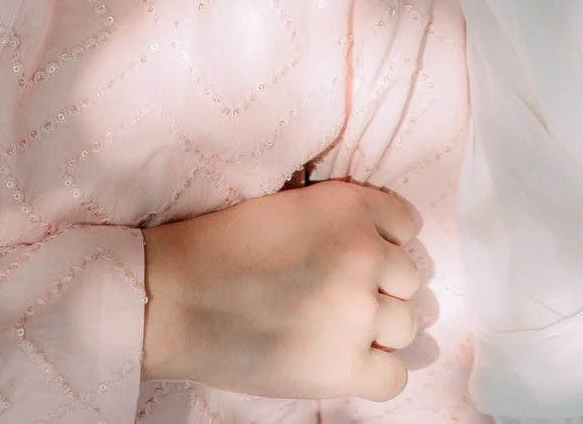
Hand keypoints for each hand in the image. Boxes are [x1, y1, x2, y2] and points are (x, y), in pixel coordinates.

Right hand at [141, 180, 425, 399]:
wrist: (174, 298)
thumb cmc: (217, 250)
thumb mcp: (289, 207)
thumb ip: (340, 221)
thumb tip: (380, 250)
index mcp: (350, 207)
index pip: (405, 227)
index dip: (381, 246)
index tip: (353, 260)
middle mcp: (365, 254)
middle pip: (408, 279)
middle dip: (378, 289)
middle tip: (334, 298)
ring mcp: (358, 312)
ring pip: (406, 324)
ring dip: (377, 329)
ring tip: (333, 330)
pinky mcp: (344, 366)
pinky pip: (394, 376)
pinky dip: (377, 373)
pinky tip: (347, 364)